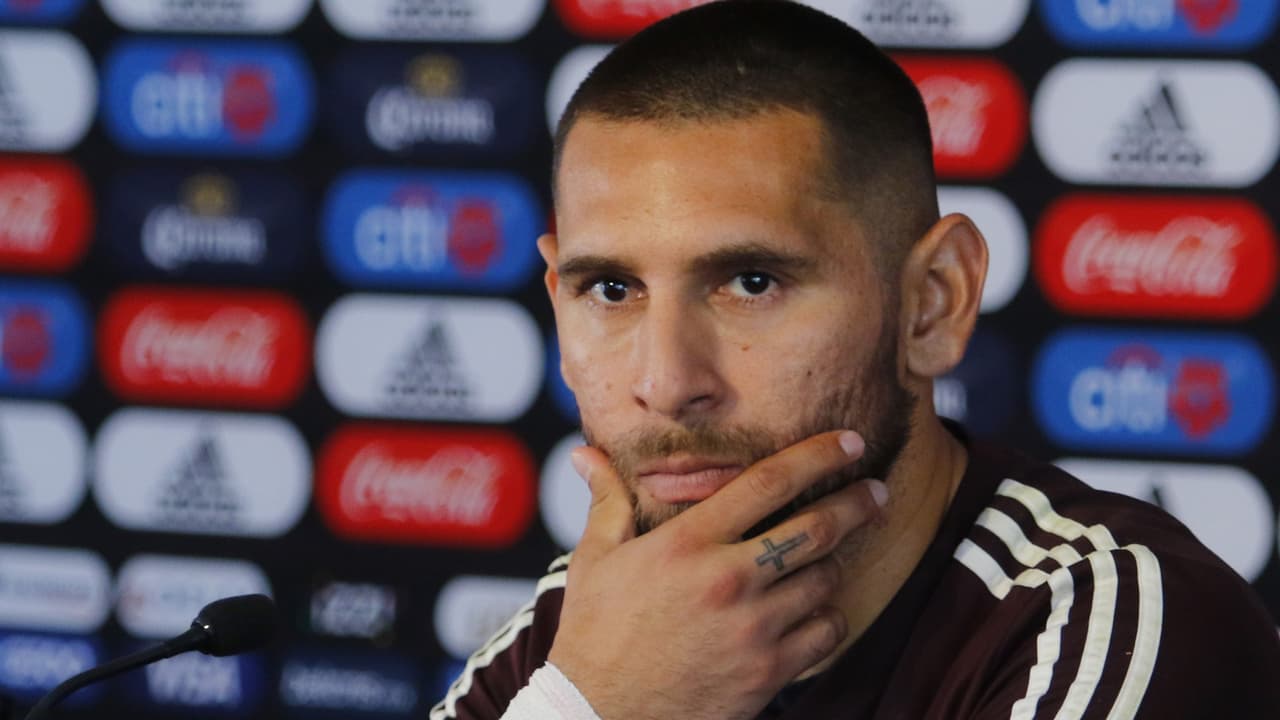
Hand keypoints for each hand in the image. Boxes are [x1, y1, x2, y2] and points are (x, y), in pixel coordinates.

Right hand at [547, 430, 886, 719]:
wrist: (600, 715)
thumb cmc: (595, 634)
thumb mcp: (594, 560)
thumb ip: (606, 501)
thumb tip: (587, 453)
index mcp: (687, 542)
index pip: (769, 481)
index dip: (819, 455)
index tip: (850, 443)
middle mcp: (727, 578)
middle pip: (817, 527)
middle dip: (857, 503)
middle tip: (876, 492)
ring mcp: (752, 628)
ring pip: (825, 579)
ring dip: (830, 565)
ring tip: (821, 560)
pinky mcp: (768, 671)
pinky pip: (827, 631)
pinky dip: (828, 617)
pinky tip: (812, 611)